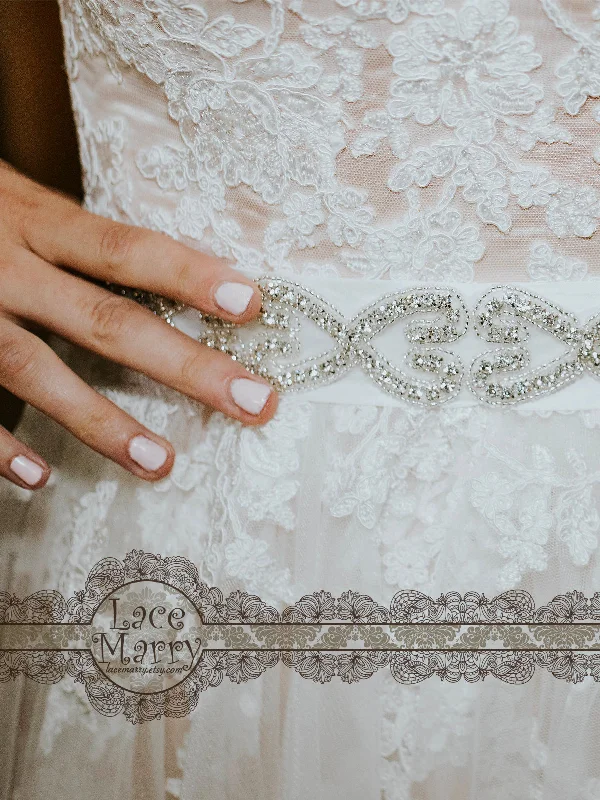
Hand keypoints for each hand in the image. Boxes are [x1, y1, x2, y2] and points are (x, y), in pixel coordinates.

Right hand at [0, 161, 276, 489]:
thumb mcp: (18, 198)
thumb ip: (73, 235)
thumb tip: (165, 269)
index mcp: (34, 220)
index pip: (125, 249)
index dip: (188, 274)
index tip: (252, 305)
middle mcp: (4, 265)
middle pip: (104, 319)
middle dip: (185, 365)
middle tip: (255, 403)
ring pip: (35, 370)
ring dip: (101, 421)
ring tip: (161, 464)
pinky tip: (39, 477)